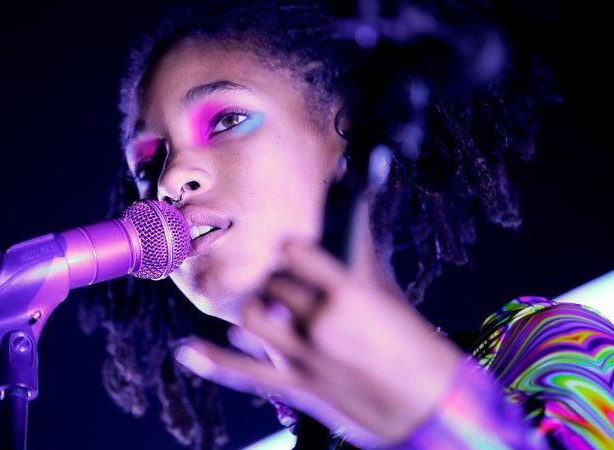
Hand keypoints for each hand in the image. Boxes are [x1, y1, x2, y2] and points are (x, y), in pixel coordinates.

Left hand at [174, 200, 461, 444]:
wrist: (430, 405)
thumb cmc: (411, 343)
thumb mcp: (386, 292)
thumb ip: (359, 248)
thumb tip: (348, 188)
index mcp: (349, 293)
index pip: (296, 253)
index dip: (288, 249)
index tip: (287, 247)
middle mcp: (323, 323)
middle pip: (272, 287)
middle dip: (274, 284)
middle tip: (280, 284)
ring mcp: (307, 357)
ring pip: (252, 321)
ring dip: (252, 311)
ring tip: (262, 308)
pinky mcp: (298, 387)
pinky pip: (246, 373)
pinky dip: (213, 361)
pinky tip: (187, 349)